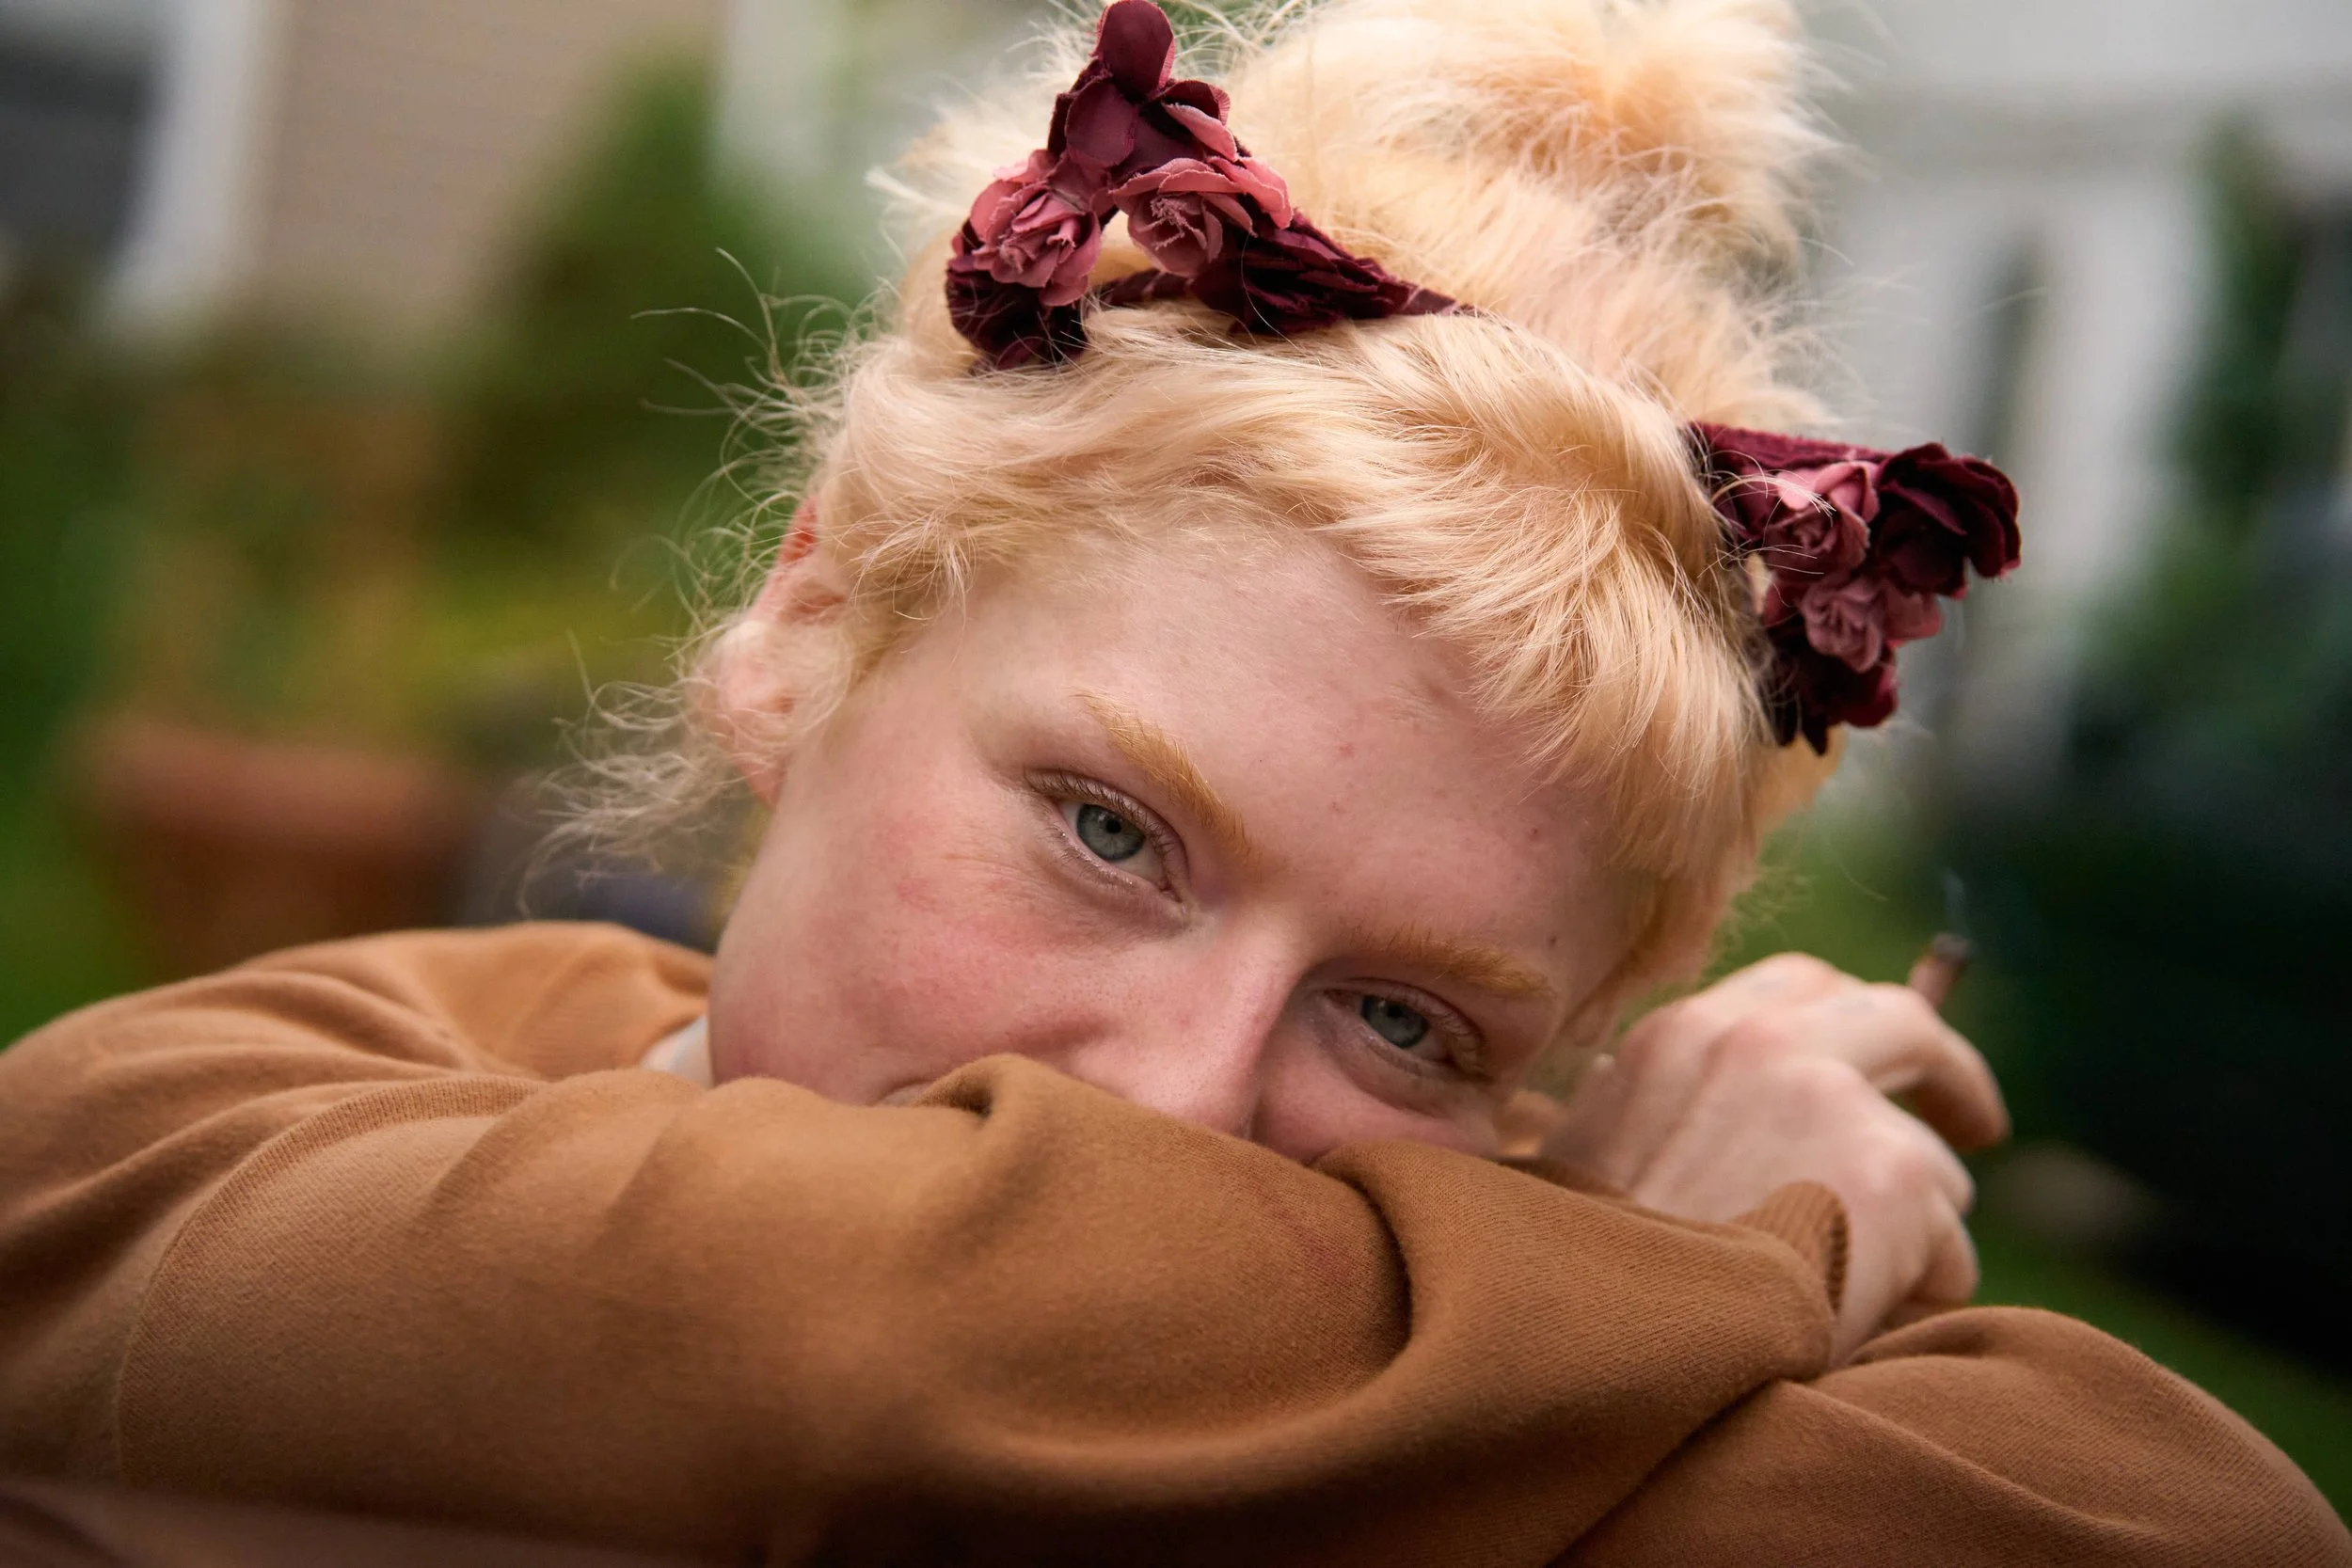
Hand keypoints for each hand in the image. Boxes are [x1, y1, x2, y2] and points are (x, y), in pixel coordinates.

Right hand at [1540, 953, 2008, 1360]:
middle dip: (1946, 1072)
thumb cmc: (1591, 1275)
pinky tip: (1858, 1326)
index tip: (1877, 1073)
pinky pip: (1949, 1243)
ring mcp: (1830, 1096)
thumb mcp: (1585, 1159)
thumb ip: (1629, 1106)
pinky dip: (1920, 1293)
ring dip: (1912, 1228)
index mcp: (1679, 1035)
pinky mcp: (1891, 1170)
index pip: (1798, 988)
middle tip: (1974, 1126)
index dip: (1852, 1028)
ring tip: (1849, 1297)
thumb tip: (1633, 1080)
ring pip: (1931, 1158)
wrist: (1604, 1345)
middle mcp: (1760, 1041)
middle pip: (1899, 1018)